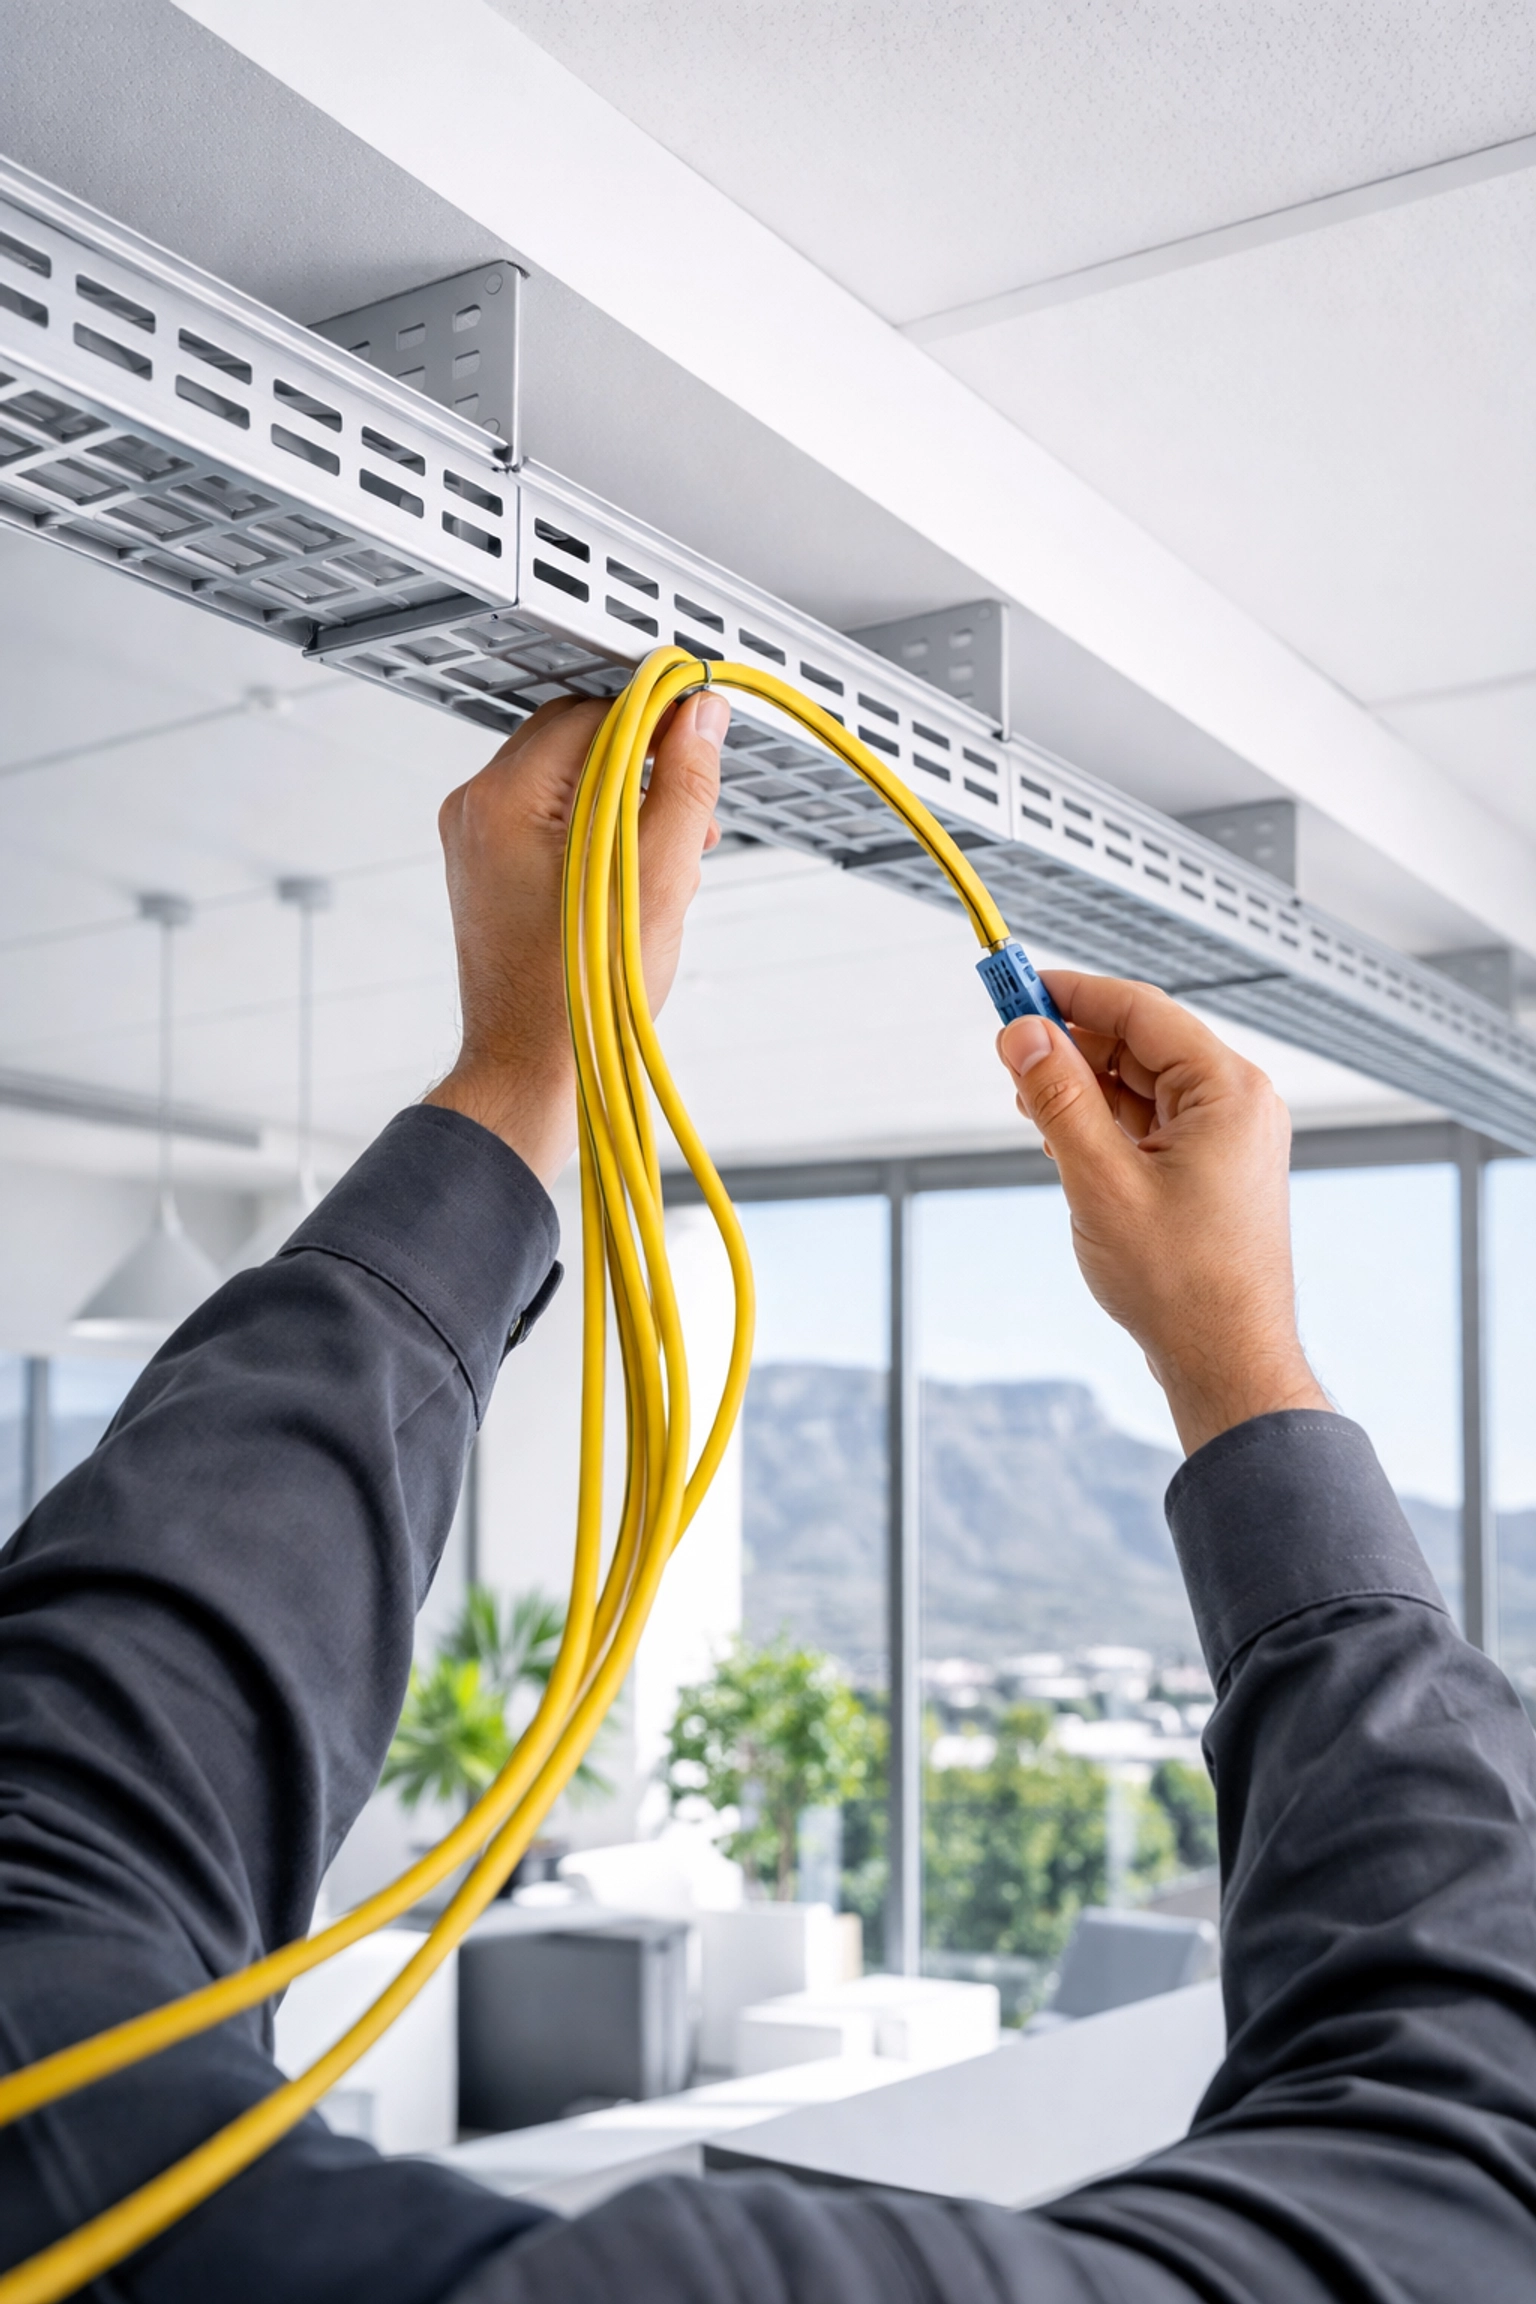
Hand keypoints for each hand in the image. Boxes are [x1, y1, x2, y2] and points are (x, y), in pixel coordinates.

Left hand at [426, 689, 728, 1183]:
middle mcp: (477, 810)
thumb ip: (683, 787)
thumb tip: (701, 719)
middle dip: (643, 762)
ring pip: (567, 779)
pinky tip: (640, 868)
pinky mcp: (489, 869)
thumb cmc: (581, 995)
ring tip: (676, 848)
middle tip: (695, 803)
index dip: (656, 722)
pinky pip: (551, 817)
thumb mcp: (656, 880)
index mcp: (504, 801)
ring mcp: (477, 840)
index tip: (702, 740)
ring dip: (627, 798)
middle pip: (575, 740)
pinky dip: (599, 827)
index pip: (592, 716)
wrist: (529, 1070)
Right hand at [997, 974, 1329, 1454]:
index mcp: (1228, 1090)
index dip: (1072, 994)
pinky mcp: (1212, 1169)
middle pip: (1140, 1044)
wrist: (1226, 1360)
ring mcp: (1228, 1138)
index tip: (1016, 987)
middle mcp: (1238, 1104)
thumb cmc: (1185, 1285)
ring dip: (1082, 1087)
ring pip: (1141, 1085)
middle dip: (1071, 1046)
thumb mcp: (1100, 1180)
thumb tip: (1024, 1036)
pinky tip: (1064, 1140)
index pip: (1140, 1010)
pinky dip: (1105, 1122)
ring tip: (1030, 1106)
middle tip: (1009, 1053)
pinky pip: (1151, 1122)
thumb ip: (1058, 1098)